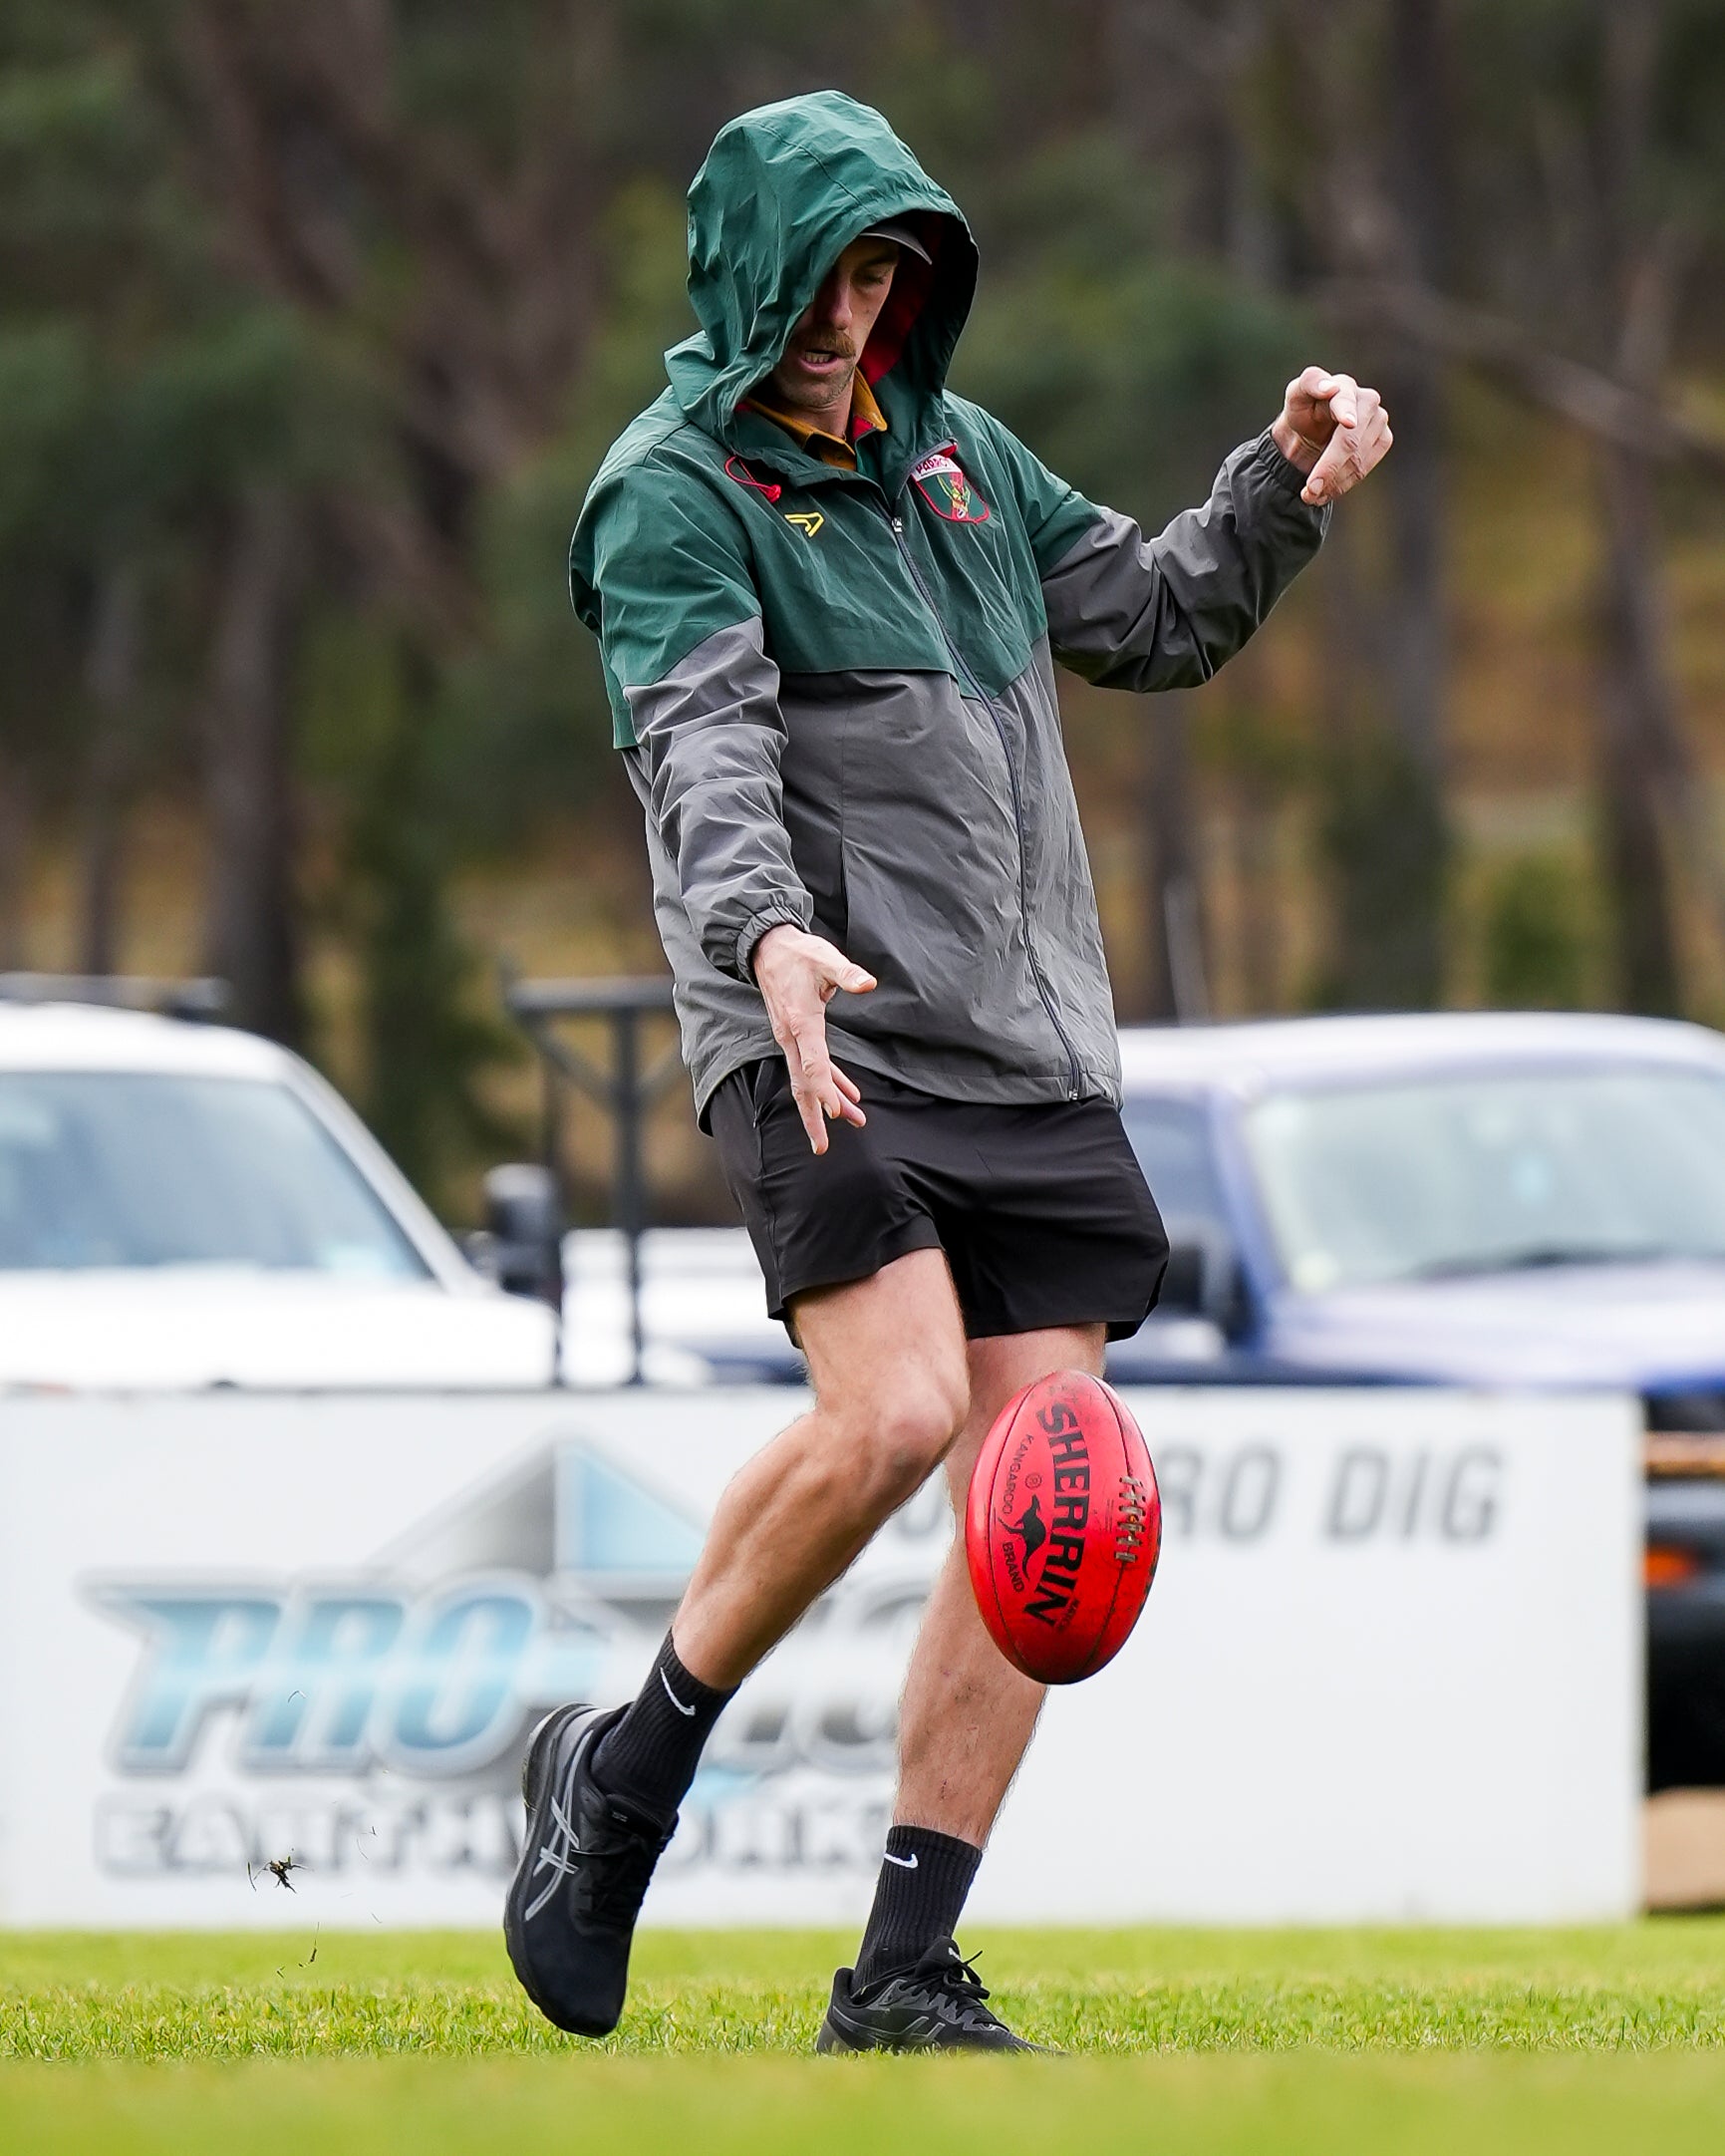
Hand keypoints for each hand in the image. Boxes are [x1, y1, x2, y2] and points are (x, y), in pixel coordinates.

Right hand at [751, 924, 876, 1154]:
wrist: (767, 948)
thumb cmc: (799, 953)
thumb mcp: (825, 958)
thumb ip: (847, 973)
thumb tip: (868, 983)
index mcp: (801, 1023)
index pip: (813, 1065)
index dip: (826, 1089)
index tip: (836, 1112)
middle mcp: (791, 1038)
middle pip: (803, 1086)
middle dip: (813, 1118)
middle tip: (822, 1148)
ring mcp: (790, 1039)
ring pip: (806, 1081)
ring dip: (825, 1105)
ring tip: (853, 1123)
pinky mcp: (794, 1036)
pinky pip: (810, 1067)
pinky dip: (829, 1083)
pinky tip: (847, 1096)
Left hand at [1270, 367, 1392, 505]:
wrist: (1310, 432)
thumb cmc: (1303, 411)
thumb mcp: (1296, 396)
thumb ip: (1309, 384)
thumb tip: (1330, 388)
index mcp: (1344, 385)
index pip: (1344, 399)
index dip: (1345, 410)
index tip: (1348, 423)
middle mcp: (1366, 400)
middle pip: (1350, 439)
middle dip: (1328, 468)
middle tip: (1309, 491)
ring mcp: (1378, 420)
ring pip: (1357, 459)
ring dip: (1332, 482)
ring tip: (1310, 494)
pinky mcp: (1383, 439)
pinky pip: (1364, 468)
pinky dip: (1343, 484)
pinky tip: (1326, 490)